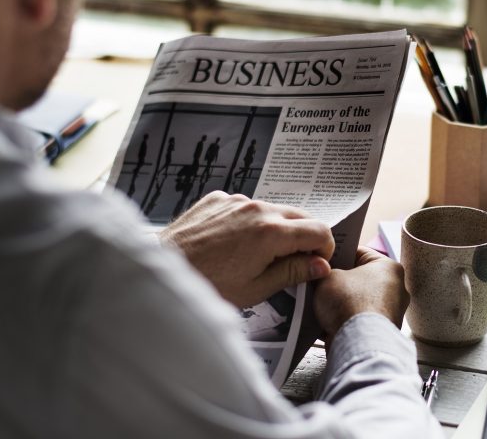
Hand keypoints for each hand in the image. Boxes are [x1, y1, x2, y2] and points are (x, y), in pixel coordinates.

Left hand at [160, 191, 334, 307]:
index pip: (319, 230)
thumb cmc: (207, 285)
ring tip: (256, 256)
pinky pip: (245, 206)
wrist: (162, 269)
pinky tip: (232, 244)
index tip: (316, 263)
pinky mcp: (217, 198)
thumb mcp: (256, 288)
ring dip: (275, 229)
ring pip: (272, 210)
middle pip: (300, 216)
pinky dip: (248, 222)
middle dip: (303, 238)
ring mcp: (235, 200)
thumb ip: (292, 272)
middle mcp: (257, 208)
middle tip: (291, 262)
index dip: (324, 249)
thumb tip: (320, 265)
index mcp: (271, 233)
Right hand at [313, 246, 408, 342]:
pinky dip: (343, 321)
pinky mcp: (380, 333)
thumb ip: (323, 271)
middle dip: (337, 281)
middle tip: (317, 279)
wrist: (358, 343)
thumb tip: (319, 274)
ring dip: (338, 303)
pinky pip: (357, 321)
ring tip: (317, 301)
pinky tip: (324, 320)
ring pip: (356, 301)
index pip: (358, 252)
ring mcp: (389, 313)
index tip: (322, 258)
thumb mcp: (327, 276)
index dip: (337, 253)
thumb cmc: (350, 304)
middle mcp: (395, 289)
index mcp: (389, 267)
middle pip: (358, 278)